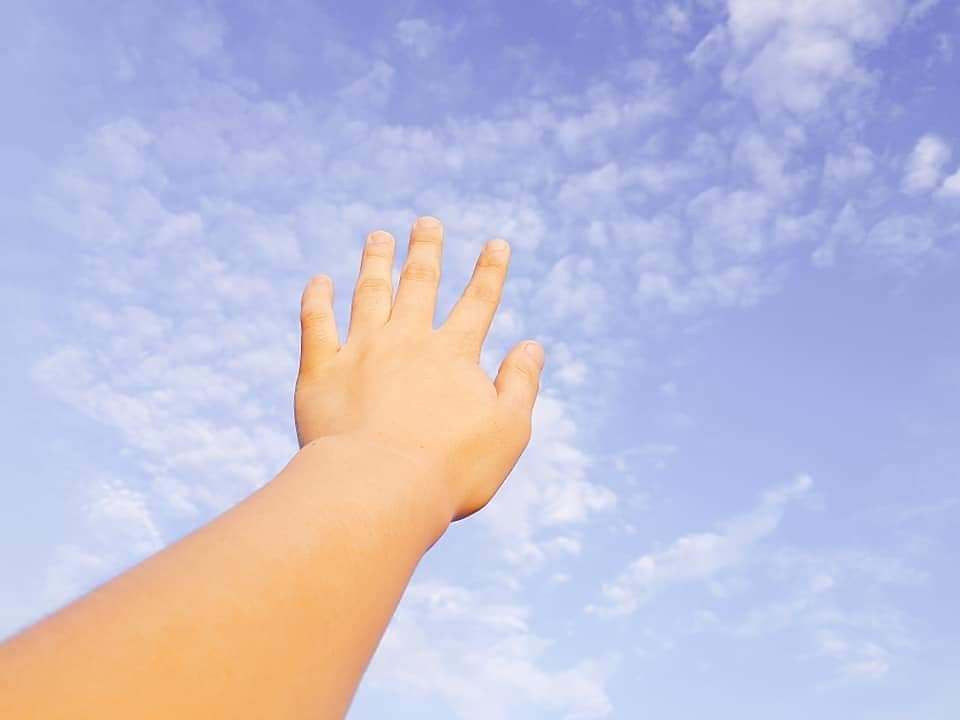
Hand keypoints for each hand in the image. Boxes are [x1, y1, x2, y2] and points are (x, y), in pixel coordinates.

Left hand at [294, 216, 543, 520]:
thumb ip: (521, 384)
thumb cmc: (451, 468)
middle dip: (426, 250)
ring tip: (377, 237)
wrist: (379, 487)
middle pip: (419, 284)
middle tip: (426, 222)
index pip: (478, 301)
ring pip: (369, 293)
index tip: (496, 244)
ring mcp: (360, 352)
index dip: (490, 271)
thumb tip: (532, 345)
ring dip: (375, 262)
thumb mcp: (509, 430)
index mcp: (453, 354)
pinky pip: (316, 324)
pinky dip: (317, 299)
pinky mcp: (320, 372)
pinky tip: (319, 281)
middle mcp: (406, 341)